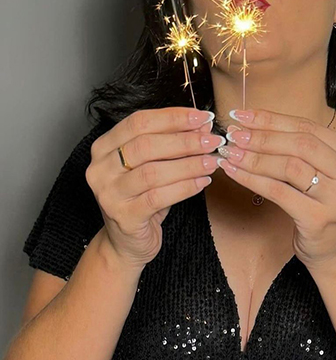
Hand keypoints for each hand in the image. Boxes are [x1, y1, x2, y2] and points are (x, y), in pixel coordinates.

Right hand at [86, 107, 222, 269]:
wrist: (126, 242)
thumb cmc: (141, 198)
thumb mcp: (153, 166)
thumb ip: (171, 145)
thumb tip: (203, 124)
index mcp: (104, 147)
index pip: (138, 122)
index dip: (173, 117)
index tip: (202, 117)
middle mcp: (100, 169)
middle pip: (145, 145)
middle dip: (184, 140)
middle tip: (212, 139)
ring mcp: (109, 194)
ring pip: (153, 172)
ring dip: (188, 164)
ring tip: (212, 161)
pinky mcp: (123, 216)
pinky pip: (158, 197)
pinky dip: (185, 187)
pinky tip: (203, 182)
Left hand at [217, 108, 335, 269]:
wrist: (335, 249)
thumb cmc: (321, 204)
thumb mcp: (320, 171)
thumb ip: (299, 148)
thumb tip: (251, 123)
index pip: (309, 127)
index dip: (272, 119)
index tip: (243, 115)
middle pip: (301, 144)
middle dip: (262, 136)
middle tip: (233, 134)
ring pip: (289, 167)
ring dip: (254, 157)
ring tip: (230, 152)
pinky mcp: (319, 219)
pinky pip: (279, 192)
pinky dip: (252, 179)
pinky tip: (234, 172)